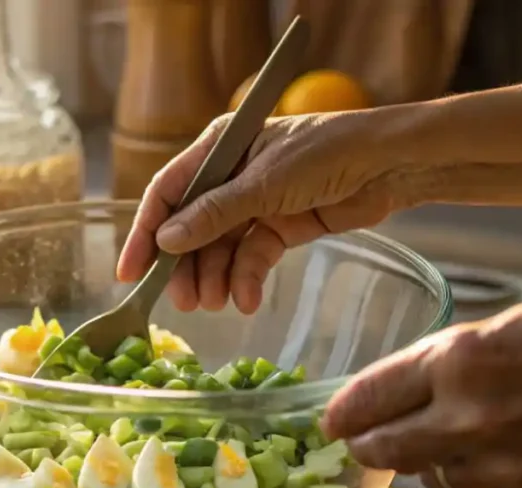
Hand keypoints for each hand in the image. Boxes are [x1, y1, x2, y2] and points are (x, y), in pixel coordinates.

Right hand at [116, 112, 405, 313]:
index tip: (131, 272)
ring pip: (221, 248)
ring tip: (215, 304)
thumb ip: (214, 214)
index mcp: (219, 148)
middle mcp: (231, 175)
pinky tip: (245, 300)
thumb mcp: (264, 184)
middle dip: (185, 266)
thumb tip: (166, 240)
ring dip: (215, 277)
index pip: (168, 193)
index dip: (146, 232)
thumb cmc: (327, 153)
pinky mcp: (281, 227)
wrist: (390, 165)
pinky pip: (252, 256)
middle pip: (192, 227)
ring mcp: (256, 203)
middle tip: (183, 302)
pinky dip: (246, 278)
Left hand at [320, 286, 521, 487]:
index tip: (329, 422)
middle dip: (364, 447)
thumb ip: (440, 366)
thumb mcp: (493, 328)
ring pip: (428, 474)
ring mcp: (499, 460)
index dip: (342, 413)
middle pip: (383, 450)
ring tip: (440, 438)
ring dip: (423, 459)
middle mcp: (467, 414)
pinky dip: (472, 471)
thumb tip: (398, 396)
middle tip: (360, 442)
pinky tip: (493, 448)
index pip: (370, 397)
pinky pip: (478, 487)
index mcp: (455, 359)